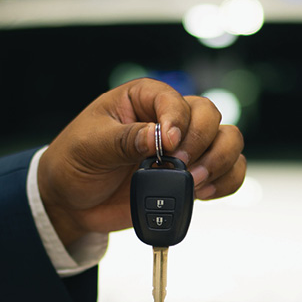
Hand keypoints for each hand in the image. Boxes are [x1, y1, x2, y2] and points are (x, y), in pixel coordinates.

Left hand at [37, 78, 245, 245]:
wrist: (73, 202)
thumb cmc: (75, 164)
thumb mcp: (90, 146)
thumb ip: (125, 140)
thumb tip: (159, 137)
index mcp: (143, 100)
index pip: (175, 99)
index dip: (178, 121)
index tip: (168, 146)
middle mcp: (169, 120)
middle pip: (210, 116)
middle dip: (201, 143)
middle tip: (179, 167)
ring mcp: (184, 150)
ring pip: (228, 141)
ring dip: (219, 162)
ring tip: (193, 183)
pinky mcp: (190, 178)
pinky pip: (228, 173)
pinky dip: (225, 182)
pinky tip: (203, 193)